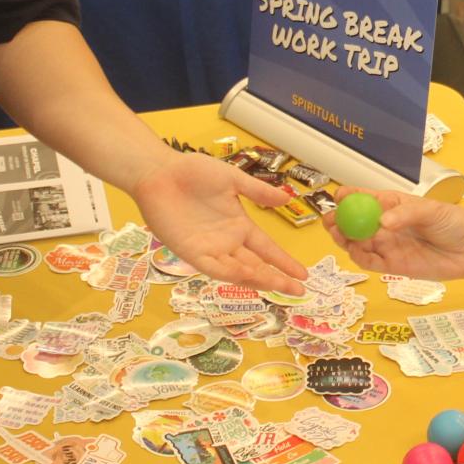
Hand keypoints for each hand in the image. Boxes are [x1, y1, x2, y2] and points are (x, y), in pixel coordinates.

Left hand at [131, 152, 306, 293]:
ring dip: (259, 279)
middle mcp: (227, 242)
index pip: (267, 248)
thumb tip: (287, 198)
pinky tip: (247, 274)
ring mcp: (210, 249)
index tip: (303, 274)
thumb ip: (259, 192)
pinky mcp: (191, 253)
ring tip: (279, 285)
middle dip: (277, 278)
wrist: (160, 173)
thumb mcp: (233, 180)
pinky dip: (231, 273)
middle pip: (257, 265)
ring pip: (239, 271)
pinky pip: (215, 268)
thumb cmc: (194, 173)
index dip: (284, 261)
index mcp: (240, 225)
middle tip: (298, 291)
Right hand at [322, 188, 463, 281]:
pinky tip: (356, 251)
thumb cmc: (454, 223)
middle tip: (330, 222)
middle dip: (339, 221)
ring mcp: (388, 246)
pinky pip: (369, 262)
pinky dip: (358, 257)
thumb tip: (382, 223)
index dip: (349, 197)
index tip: (338, 197)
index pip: (365, 198)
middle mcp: (386, 225)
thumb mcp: (431, 211)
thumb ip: (405, 214)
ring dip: (345, 239)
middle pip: (354, 222)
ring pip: (357, 243)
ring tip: (340, 235)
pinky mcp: (393, 266)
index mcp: (393, 204)